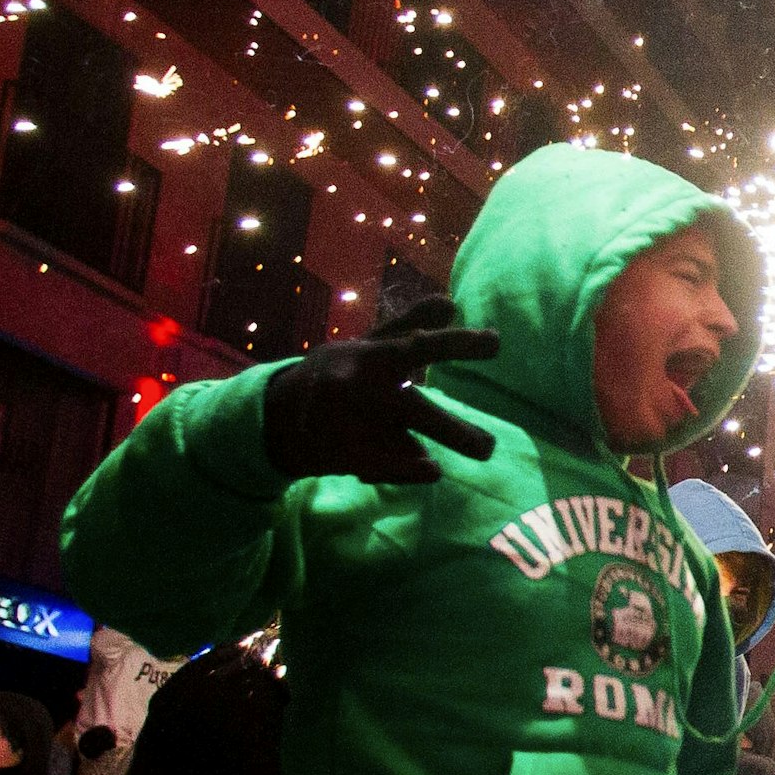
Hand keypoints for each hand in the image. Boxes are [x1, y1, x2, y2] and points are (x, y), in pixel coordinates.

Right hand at [260, 297, 500, 483]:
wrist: (278, 418)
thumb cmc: (337, 374)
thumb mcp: (367, 344)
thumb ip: (409, 326)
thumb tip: (450, 303)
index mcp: (373, 357)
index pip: (420, 346)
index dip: (458, 344)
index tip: (496, 342)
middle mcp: (366, 391)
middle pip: (417, 412)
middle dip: (456, 431)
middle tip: (489, 446)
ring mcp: (356, 427)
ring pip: (407, 448)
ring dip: (439, 453)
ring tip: (480, 451)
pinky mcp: (349, 457)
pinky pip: (392, 468)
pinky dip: (411, 470)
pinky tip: (431, 469)